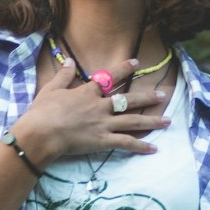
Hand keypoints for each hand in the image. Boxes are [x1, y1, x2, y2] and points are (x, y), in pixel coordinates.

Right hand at [16, 58, 170, 165]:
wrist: (41, 133)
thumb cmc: (42, 112)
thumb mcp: (51, 89)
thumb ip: (64, 75)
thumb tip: (71, 61)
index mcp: (87, 92)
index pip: (110, 77)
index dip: (124, 69)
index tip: (136, 63)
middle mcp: (100, 106)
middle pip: (129, 99)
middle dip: (147, 97)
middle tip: (163, 94)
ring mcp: (104, 123)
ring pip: (133, 121)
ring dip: (152, 120)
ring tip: (168, 120)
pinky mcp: (103, 141)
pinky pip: (126, 143)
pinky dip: (141, 146)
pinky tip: (154, 148)